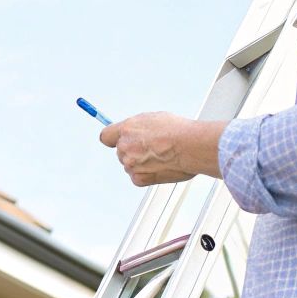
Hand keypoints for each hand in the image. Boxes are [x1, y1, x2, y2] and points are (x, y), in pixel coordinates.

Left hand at [99, 112, 219, 186]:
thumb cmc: (179, 131)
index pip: (106, 136)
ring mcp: (131, 164)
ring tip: (160, 157)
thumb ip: (139, 128)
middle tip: (152, 149)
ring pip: (130, 165)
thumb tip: (138, 131)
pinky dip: (146, 175)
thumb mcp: (154, 119)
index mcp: (127, 129)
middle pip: (121, 152)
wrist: (190, 146)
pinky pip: (137, 178)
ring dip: (141, 163)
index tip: (116, 140)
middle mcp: (125, 147)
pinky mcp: (139, 178)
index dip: (113, 139)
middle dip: (133, 151)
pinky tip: (160, 167)